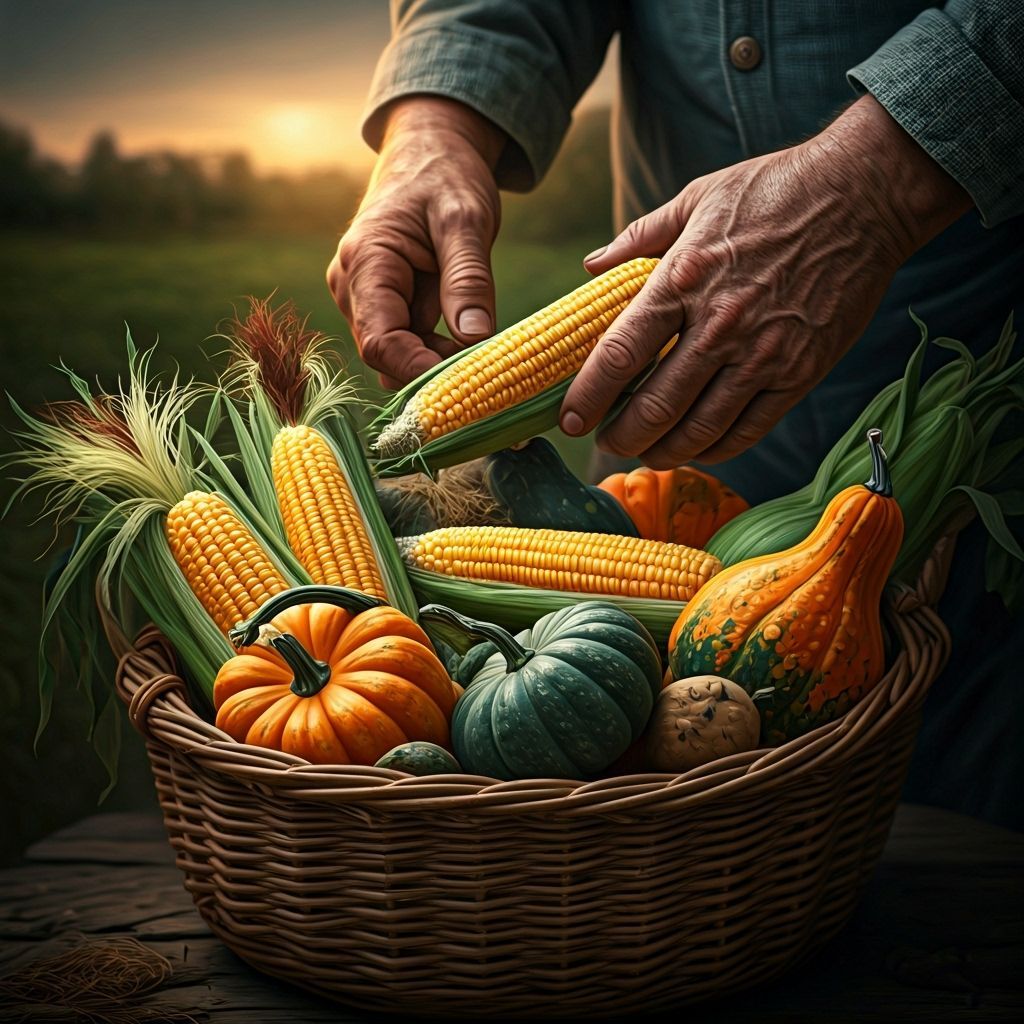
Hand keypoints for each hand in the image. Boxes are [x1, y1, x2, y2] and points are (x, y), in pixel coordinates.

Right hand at [326, 97, 504, 387]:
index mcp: (366, 263)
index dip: (418, 371)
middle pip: (386, 356)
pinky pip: (408, 343)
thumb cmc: (446, 175)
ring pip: (397, 356)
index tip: (466, 380)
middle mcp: (353, 287)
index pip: (380, 342)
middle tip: (487, 367)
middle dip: (433, 370)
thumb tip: (474, 337)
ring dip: (438, 360)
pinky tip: (471, 337)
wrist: (431, 152)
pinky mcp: (384, 305)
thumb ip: (468, 277)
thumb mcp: (467, 219)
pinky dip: (439, 350)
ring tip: (484, 344)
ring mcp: (365, 299)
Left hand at [561, 96, 970, 466]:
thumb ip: (639, 237)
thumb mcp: (698, 197)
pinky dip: (715, 449)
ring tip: (647, 452)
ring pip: (699, 430)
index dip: (586, 397)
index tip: (569, 419)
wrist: (864, 195)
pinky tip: (697, 448)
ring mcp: (763, 354)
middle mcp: (719, 325)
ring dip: (664, 452)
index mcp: (683, 280)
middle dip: (621, 437)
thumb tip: (591, 267)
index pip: (619, 355)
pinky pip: (748, 430)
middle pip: (654, 408)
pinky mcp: (800, 372)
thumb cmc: (774, 191)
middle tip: (607, 442)